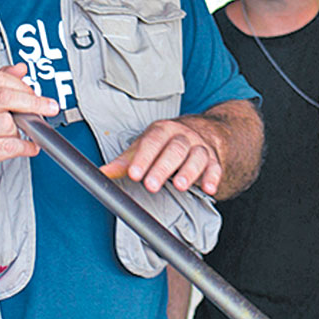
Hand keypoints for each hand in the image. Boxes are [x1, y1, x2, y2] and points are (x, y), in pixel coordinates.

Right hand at [0, 63, 57, 191]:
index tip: (37, 94)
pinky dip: (24, 147)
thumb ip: (2, 83)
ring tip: (18, 133)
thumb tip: (20, 68)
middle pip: (4, 97)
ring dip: (20, 130)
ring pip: (7, 123)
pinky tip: (27, 146)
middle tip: (48, 107)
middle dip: (32, 102)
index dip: (23, 86)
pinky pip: (9, 146)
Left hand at [101, 116, 221, 194]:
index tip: (133, 174)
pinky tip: (208, 189)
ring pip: (196, 157)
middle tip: (151, 185)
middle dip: (162, 168)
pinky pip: (215, 168)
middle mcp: (183, 136)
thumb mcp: (144, 147)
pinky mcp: (213, 160)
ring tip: (179, 186)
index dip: (143, 158)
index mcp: (163, 130)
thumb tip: (103, 173)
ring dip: (188, 172)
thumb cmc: (165, 143)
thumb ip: (125, 162)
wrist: (199, 133)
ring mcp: (200, 147)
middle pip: (174, 149)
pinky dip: (213, 178)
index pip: (152, 141)